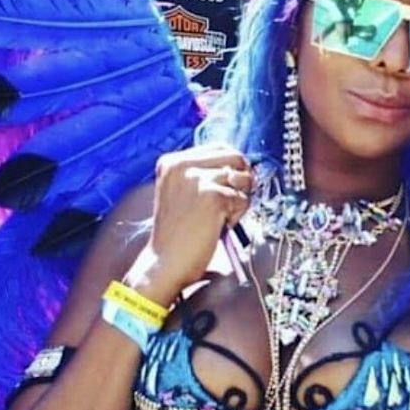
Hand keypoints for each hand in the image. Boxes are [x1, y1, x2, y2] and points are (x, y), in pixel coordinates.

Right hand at [130, 146, 253, 302]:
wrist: (165, 263)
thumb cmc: (178, 234)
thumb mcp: (183, 192)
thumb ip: (205, 174)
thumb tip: (244, 166)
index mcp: (172, 162)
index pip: (219, 147)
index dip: (232, 166)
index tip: (230, 185)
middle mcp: (182, 165)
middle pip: (236, 157)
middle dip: (240, 181)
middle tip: (227, 204)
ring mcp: (197, 179)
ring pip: (243, 179)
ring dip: (238, 201)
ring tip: (217, 218)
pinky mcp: (213, 196)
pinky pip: (243, 199)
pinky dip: (237, 216)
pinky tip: (217, 227)